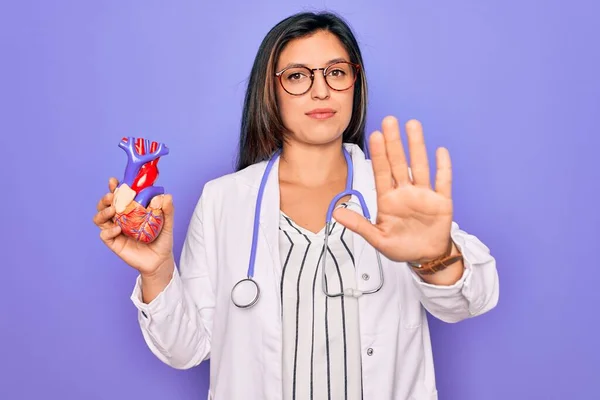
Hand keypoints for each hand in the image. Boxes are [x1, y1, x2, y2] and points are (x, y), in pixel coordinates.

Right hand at [93, 177, 174, 275]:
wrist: (160, 260)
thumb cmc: (163, 240)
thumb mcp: (167, 223)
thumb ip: (168, 210)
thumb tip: (167, 195)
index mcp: (131, 210)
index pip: (119, 196)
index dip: (114, 187)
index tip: (113, 181)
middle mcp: (120, 218)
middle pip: (105, 205)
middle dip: (105, 198)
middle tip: (112, 196)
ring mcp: (115, 230)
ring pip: (99, 218)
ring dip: (103, 212)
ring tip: (113, 210)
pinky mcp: (114, 243)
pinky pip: (104, 235)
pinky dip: (108, 230)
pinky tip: (118, 229)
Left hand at [334, 116, 452, 262]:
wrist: (426, 257)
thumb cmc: (401, 246)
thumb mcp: (377, 238)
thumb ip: (358, 225)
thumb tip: (335, 214)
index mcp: (388, 200)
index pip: (381, 172)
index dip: (378, 154)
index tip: (374, 135)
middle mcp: (405, 192)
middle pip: (398, 163)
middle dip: (394, 142)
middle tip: (389, 120)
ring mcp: (424, 195)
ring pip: (420, 166)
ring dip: (417, 146)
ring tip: (412, 125)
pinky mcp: (441, 202)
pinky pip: (443, 182)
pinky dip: (443, 167)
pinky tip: (440, 151)